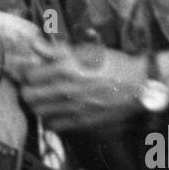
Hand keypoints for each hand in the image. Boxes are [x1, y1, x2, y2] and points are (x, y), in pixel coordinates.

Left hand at [18, 46, 148, 131]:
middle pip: (28, 95)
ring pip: (37, 111)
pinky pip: (53, 125)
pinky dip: (49, 119)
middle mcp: (66, 90)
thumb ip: (56, 50)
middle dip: (28, 89)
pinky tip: (56, 112)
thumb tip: (34, 44)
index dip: (29, 72)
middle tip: (34, 86)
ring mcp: (72, 108)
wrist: (139, 85)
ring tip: (44, 99)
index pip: (29, 74)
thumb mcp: (86, 51)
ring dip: (37, 105)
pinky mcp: (80, 122)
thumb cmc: (114, 64)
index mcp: (67, 68)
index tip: (33, 71)